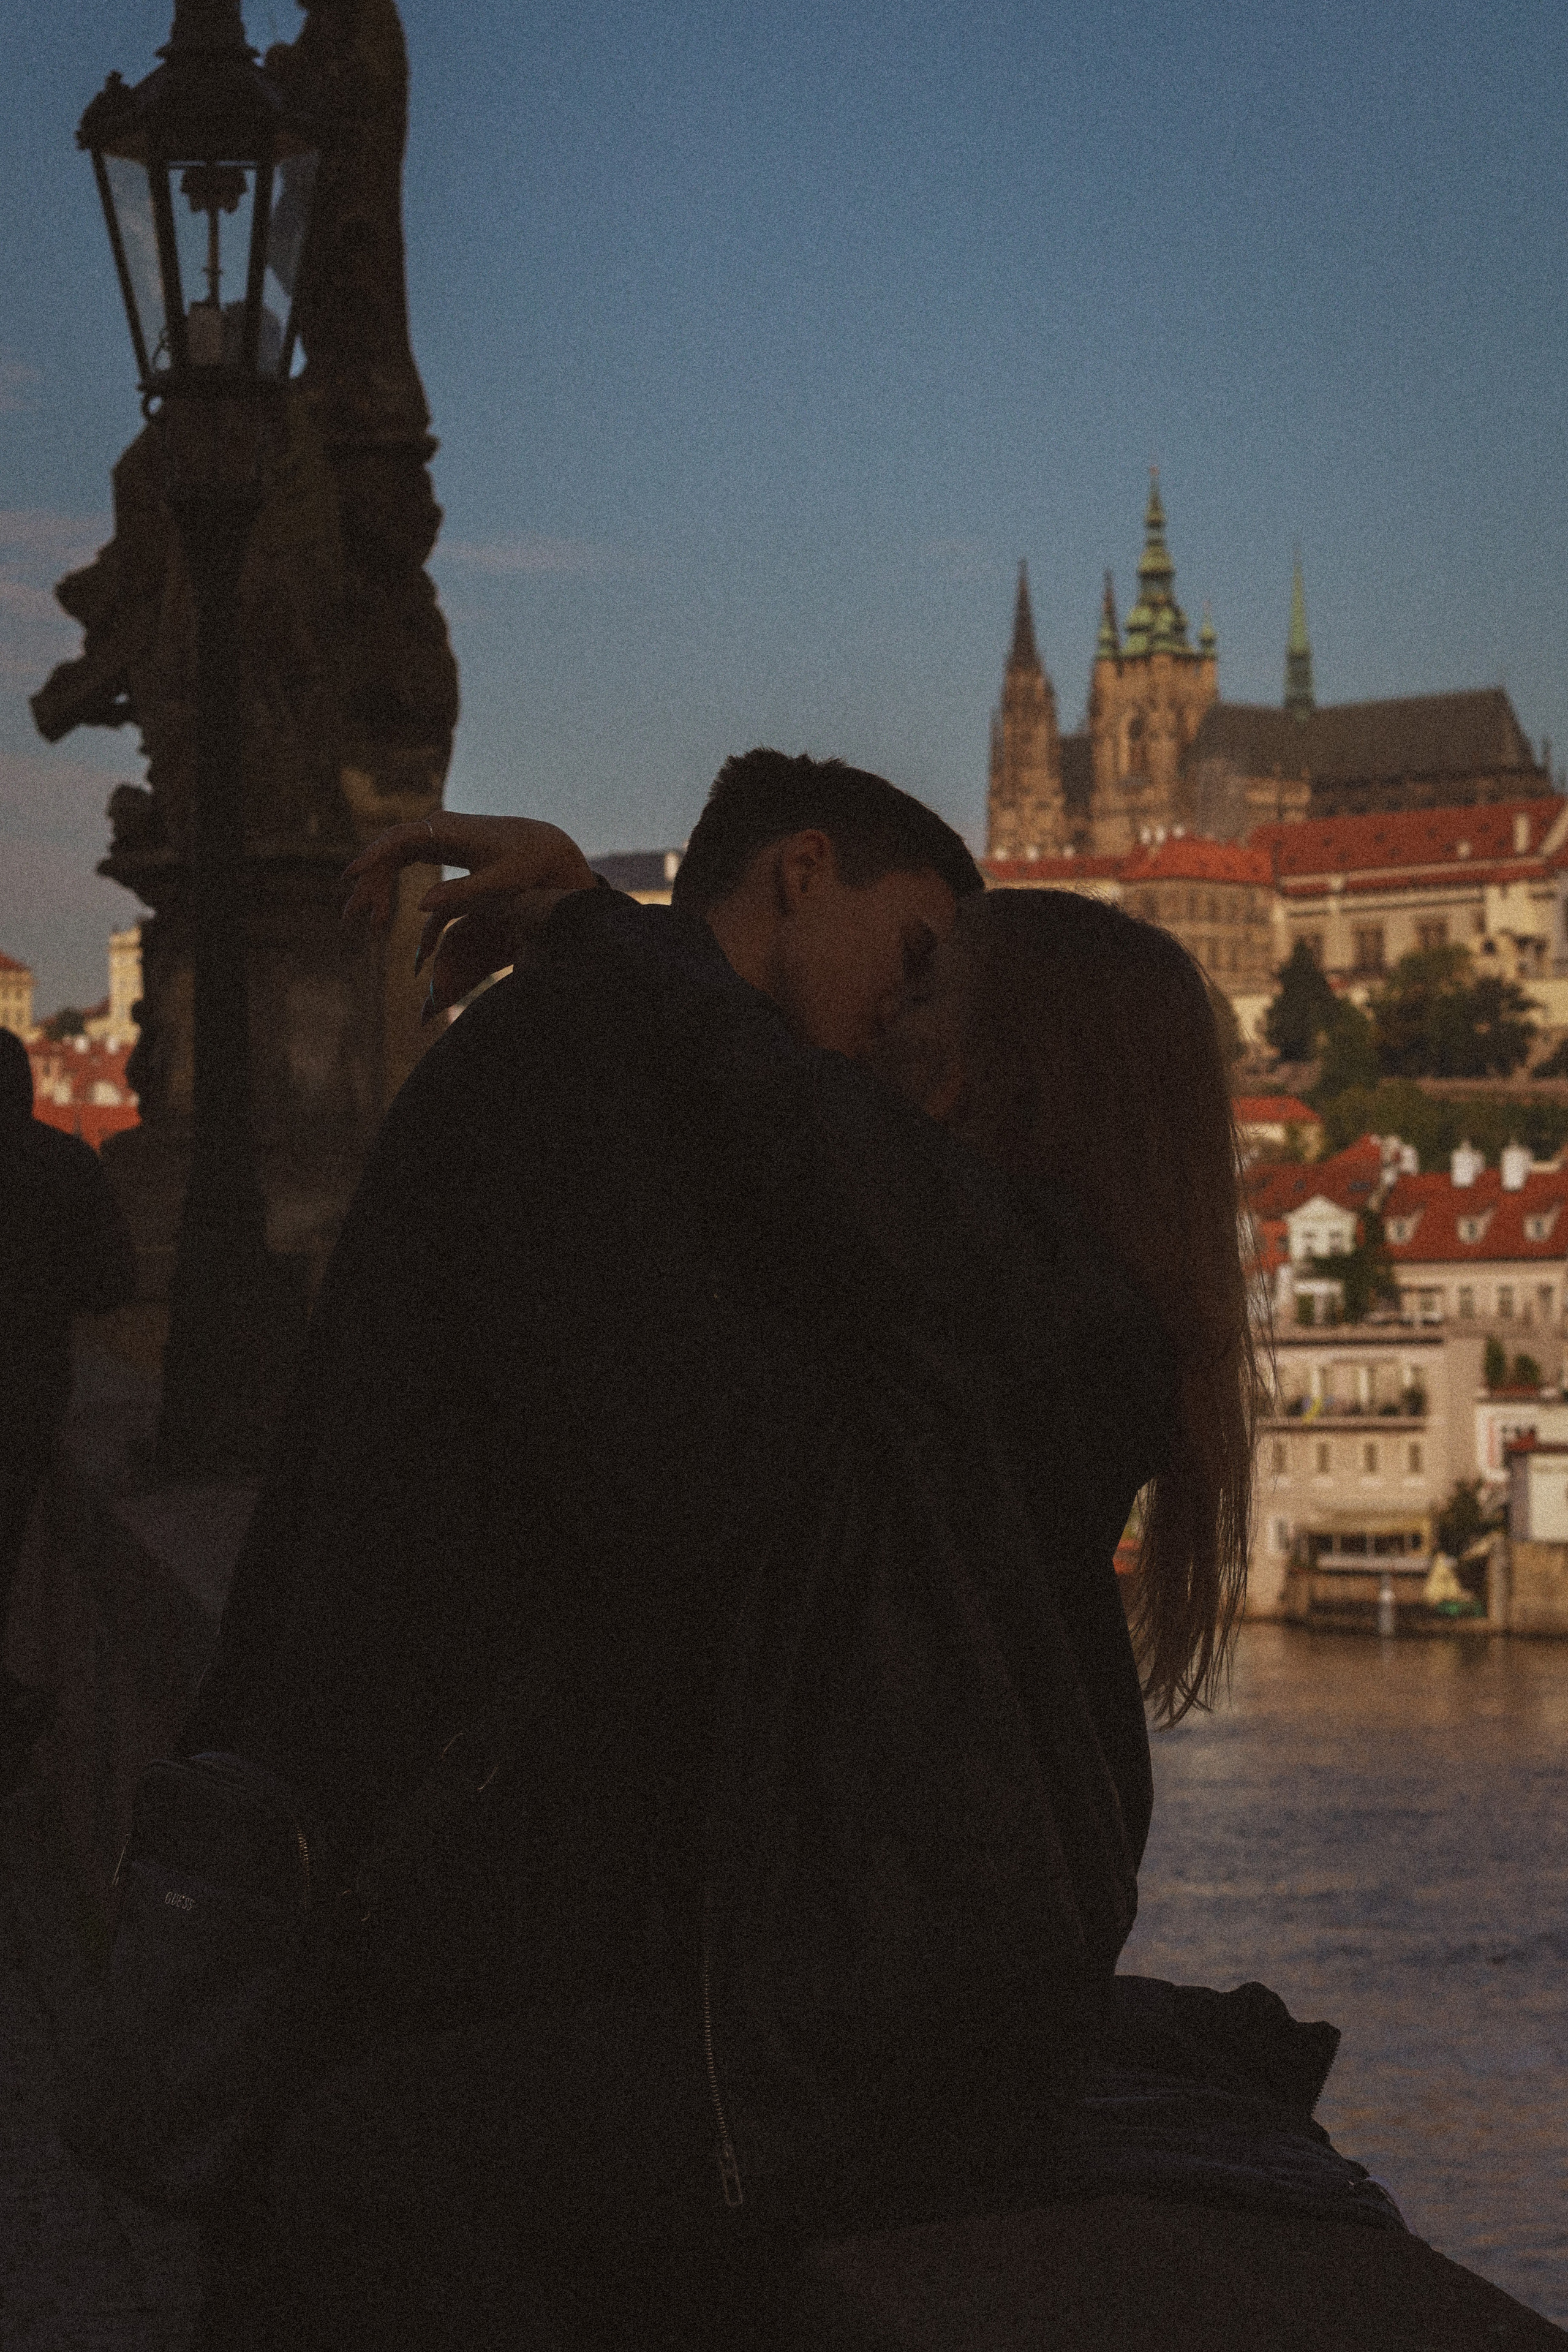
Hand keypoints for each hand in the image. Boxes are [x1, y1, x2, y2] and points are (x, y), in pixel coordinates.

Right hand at [342, 813, 595, 1013]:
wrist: (542, 845)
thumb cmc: (525, 865)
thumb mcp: (500, 884)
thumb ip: (463, 894)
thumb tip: (420, 907)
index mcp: (449, 830)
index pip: (400, 839)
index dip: (373, 856)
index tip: (352, 875)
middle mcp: (437, 827)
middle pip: (389, 851)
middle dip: (370, 883)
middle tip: (352, 917)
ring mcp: (435, 834)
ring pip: (393, 858)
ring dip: (377, 887)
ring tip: (368, 923)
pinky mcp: (438, 845)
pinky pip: (403, 861)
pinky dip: (391, 883)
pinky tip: (381, 908)